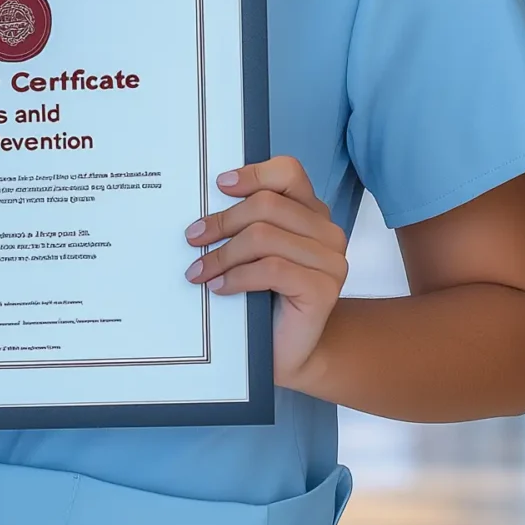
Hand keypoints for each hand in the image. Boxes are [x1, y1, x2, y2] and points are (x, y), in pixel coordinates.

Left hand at [185, 155, 347, 391]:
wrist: (287, 351)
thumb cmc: (265, 299)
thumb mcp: (255, 254)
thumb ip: (248, 224)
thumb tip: (204, 207)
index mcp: (312, 213)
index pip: (289, 172)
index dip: (253, 174)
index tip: (219, 186)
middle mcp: (328, 232)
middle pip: (268, 205)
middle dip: (223, 221)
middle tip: (194, 238)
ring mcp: (331, 261)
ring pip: (265, 237)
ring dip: (223, 254)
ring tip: (199, 271)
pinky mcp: (323, 289)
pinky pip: (271, 269)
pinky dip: (238, 277)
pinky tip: (219, 288)